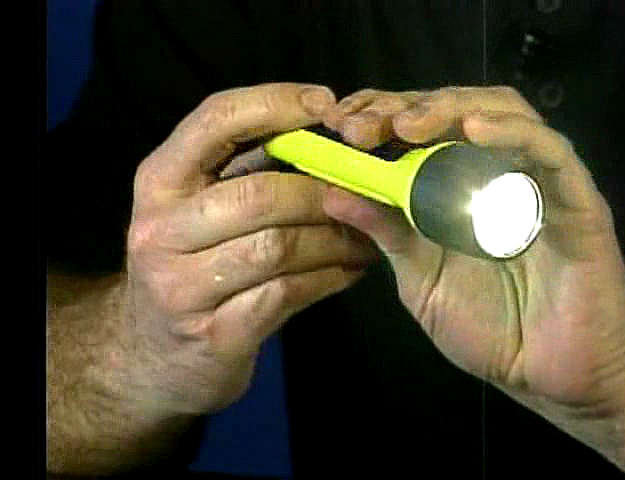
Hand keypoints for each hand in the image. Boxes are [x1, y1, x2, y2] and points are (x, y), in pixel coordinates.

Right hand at [126, 83, 377, 414]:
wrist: (151, 358)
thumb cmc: (189, 268)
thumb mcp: (196, 211)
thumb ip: (244, 173)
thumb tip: (326, 135)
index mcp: (157, 183)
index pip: (214, 120)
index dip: (275, 102)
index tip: (328, 103)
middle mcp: (159, 231)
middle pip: (258, 194)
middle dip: (323, 192)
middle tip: (365, 193)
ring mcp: (181, 288)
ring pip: (278, 248)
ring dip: (335, 240)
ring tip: (368, 236)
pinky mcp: (214, 336)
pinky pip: (287, 294)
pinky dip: (330, 278)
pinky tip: (351, 271)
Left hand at [321, 87, 624, 412]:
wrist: (550, 378)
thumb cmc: (489, 329)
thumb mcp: (421, 279)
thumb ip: (387, 234)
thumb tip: (333, 193)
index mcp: (457, 188)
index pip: (420, 129)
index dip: (378, 114)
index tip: (338, 124)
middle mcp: (497, 173)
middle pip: (456, 109)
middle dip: (402, 107)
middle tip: (360, 126)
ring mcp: (538, 182)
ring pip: (503, 113)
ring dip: (450, 108)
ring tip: (406, 125)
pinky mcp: (577, 200)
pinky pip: (551, 152)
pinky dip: (512, 133)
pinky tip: (473, 132)